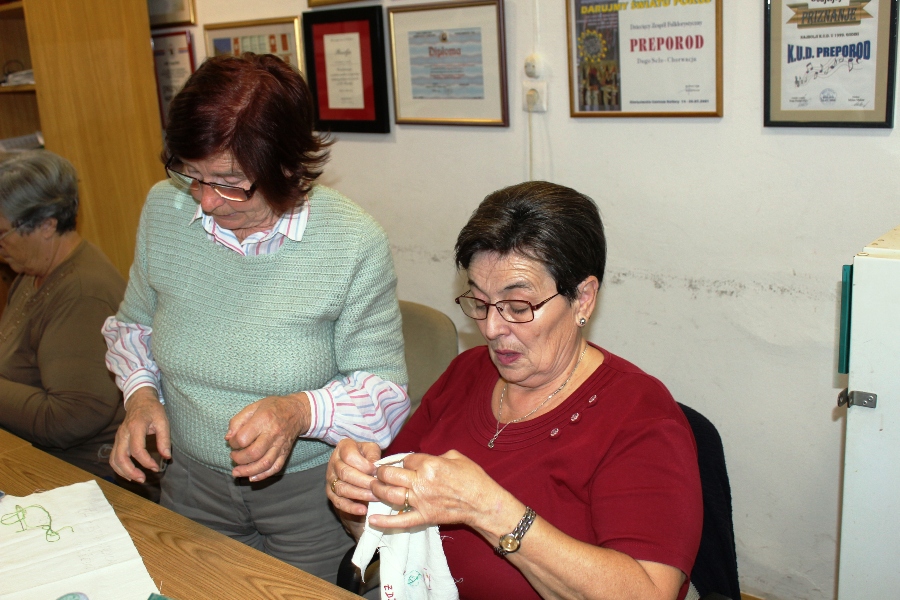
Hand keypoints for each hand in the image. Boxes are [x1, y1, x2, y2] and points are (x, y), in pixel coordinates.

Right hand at [110, 387, 170, 482]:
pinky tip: (129, 473)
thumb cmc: (152, 410)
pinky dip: (119, 468)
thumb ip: (165, 439)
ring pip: (114, 459)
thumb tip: (167, 456)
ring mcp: (118, 437)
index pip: (137, 449)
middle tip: (143, 479)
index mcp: (136, 427)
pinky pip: (113, 457)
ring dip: (123, 472)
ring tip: (136, 479)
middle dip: (131, 471)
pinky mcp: (117, 441)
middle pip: (121, 457)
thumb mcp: (163, 421)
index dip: (146, 461)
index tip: (156, 468)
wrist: (139, 401)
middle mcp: (123, 433)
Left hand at [226, 393, 310, 480]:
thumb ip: (237, 421)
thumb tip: (228, 437)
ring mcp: (280, 444)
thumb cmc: (273, 407)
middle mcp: (273, 433)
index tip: (232, 441)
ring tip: (236, 471)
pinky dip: (263, 475)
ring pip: (264, 464)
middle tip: (233, 455)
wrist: (297, 411)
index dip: (233, 443)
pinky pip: (275, 467)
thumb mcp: (253, 406)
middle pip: (253, 453)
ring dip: (248, 471)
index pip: (243, 438)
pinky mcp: (285, 452)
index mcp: (263, 419)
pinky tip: (252, 477)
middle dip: (239, 459)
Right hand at [326, 438, 381, 518]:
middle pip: (345, 473)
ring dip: (359, 494)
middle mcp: (333, 462)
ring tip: (375, 497)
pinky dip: (351, 507)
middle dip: (363, 482)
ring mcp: (330, 478)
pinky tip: (363, 510)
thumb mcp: (372, 450)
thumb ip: (373, 454)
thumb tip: (374, 465)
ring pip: (342, 488)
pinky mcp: (331, 493)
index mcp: (343, 447)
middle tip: (378, 487)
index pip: (349, 456)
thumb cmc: (367, 457)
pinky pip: (339, 502)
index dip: (364, 465)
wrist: (357, 469)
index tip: (377, 471)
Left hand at [368, 450, 511, 534]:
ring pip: (390, 494)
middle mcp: (421, 482)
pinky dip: (385, 521)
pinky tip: (372, 519)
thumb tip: (423, 460)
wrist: (483, 503)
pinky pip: (400, 521)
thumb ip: (436, 456)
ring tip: (373, 487)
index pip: (405, 459)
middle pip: (391, 475)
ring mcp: (421, 501)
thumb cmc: (473, 478)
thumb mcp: (456, 456)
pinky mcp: (423, 517)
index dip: (402, 460)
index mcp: (429, 464)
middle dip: (381, 472)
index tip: (402, 463)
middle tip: (377, 473)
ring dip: (377, 490)